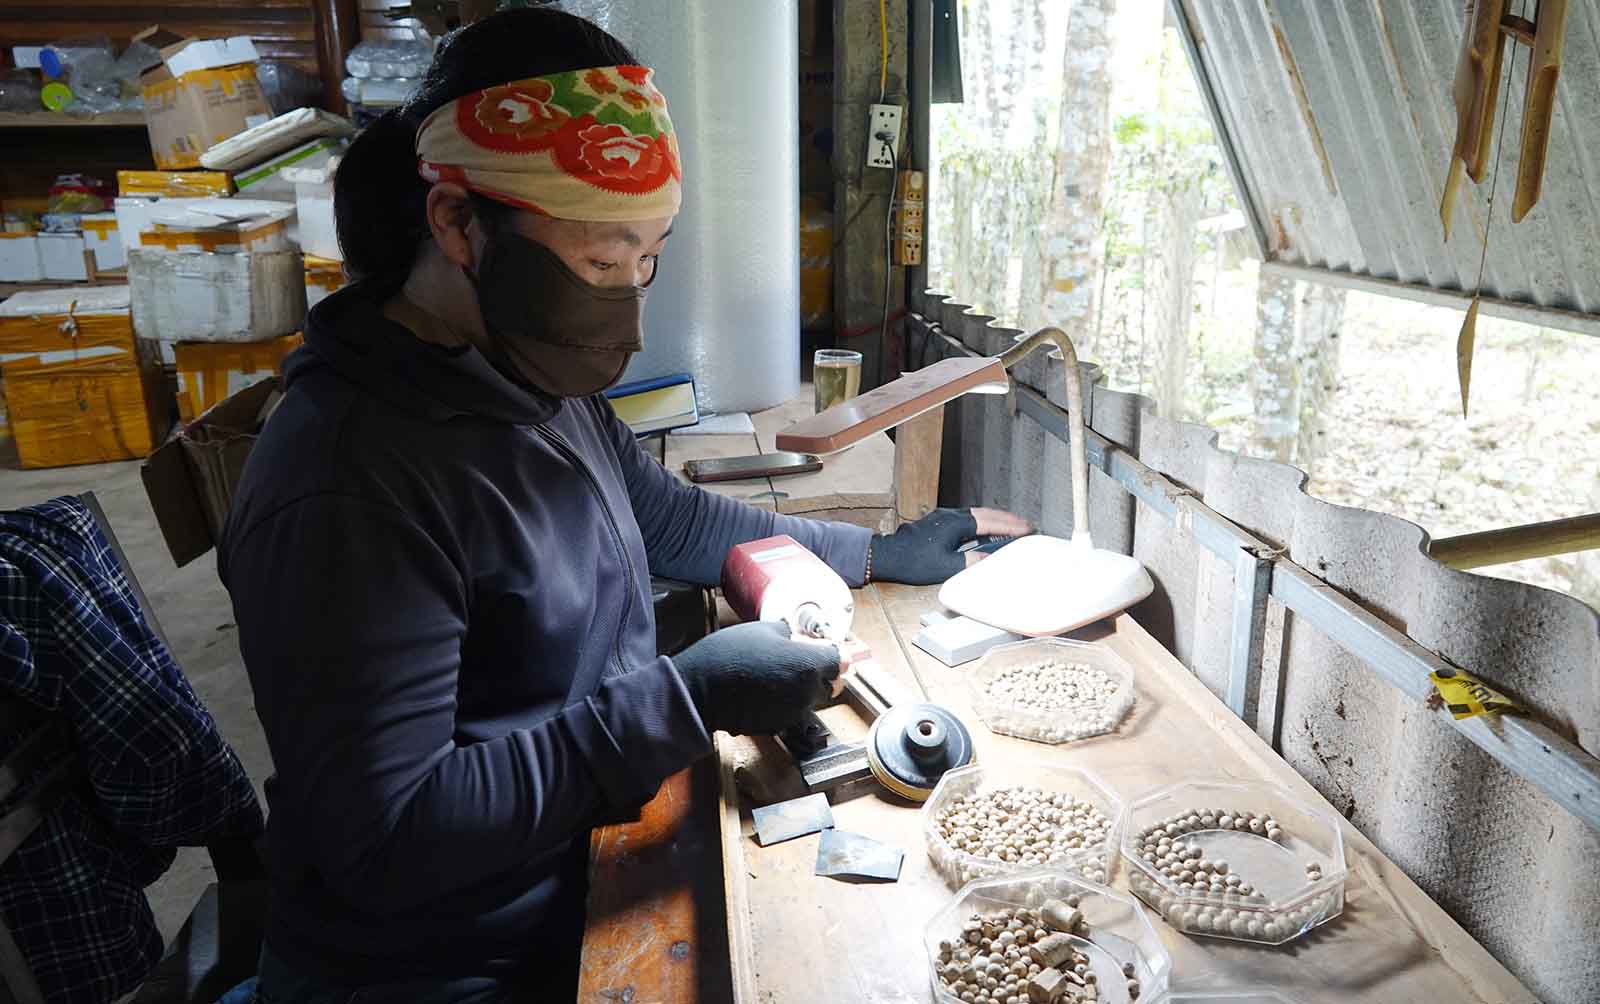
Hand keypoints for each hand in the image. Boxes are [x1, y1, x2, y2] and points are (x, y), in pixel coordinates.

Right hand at [672, 621, 840, 735]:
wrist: (698, 691)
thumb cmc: (728, 655)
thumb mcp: (761, 630)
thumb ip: (788, 633)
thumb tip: (794, 636)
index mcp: (807, 665)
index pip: (840, 661)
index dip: (833, 653)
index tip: (822, 648)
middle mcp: (806, 693)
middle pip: (828, 683)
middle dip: (819, 673)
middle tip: (797, 659)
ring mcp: (792, 713)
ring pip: (809, 699)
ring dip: (800, 688)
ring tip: (774, 674)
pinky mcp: (777, 725)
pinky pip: (790, 711)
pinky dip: (783, 702)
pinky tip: (762, 690)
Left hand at [869, 507, 1032, 585]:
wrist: (887, 555)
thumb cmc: (913, 561)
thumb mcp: (946, 567)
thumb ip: (972, 562)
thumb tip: (992, 561)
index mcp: (956, 524)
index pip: (990, 523)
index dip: (1010, 526)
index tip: (1027, 529)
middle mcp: (950, 515)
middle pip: (986, 514)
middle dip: (1007, 519)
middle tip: (1024, 524)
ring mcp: (943, 516)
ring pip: (976, 513)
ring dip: (994, 519)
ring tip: (1009, 525)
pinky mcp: (937, 520)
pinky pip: (966, 517)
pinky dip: (980, 521)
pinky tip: (983, 528)